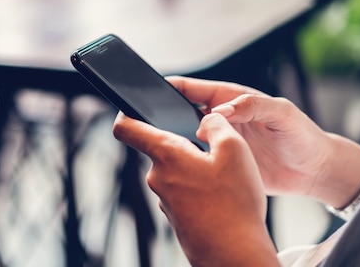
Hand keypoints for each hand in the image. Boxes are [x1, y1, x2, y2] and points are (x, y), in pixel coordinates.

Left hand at [113, 112, 278, 265]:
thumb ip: (216, 124)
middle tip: (214, 152)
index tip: (131, 106)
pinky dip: (199, 190)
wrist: (235, 255)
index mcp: (166, 155)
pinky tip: (220, 198)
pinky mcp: (176, 217)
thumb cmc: (234, 204)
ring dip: (195, 170)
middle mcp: (157, 178)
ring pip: (176, 172)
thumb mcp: (235, 150)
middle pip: (162, 149)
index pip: (126, 129)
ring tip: (223, 179)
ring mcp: (165, 200)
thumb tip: (205, 119)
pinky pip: (184, 193)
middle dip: (185, 145)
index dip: (124, 113)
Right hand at [166, 76, 359, 207]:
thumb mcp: (283, 113)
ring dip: (174, 140)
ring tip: (163, 144)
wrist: (314, 172)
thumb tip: (221, 109)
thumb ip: (254, 106)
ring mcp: (219, 143)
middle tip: (153, 121)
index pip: (194, 89)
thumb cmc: (303, 136)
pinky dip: (186, 163)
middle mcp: (221, 120)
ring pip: (186, 138)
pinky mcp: (222, 165)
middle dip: (166, 114)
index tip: (154, 90)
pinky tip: (181, 166)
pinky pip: (198, 162)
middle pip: (183, 112)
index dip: (173, 87)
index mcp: (232, 100)